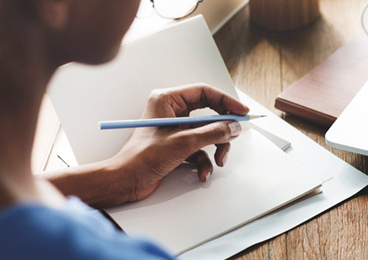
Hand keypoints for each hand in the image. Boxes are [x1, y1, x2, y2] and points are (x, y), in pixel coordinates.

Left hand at [106, 84, 248, 200]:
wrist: (126, 181)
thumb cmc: (142, 157)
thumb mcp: (184, 142)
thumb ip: (212, 133)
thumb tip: (233, 127)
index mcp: (167, 100)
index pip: (204, 92)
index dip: (226, 101)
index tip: (241, 112)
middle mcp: (171, 111)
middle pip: (208, 114)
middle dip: (221, 130)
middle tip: (234, 136)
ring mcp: (174, 129)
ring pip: (206, 133)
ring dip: (215, 148)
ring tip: (218, 160)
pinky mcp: (175, 145)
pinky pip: (198, 149)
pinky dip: (203, 161)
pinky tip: (202, 173)